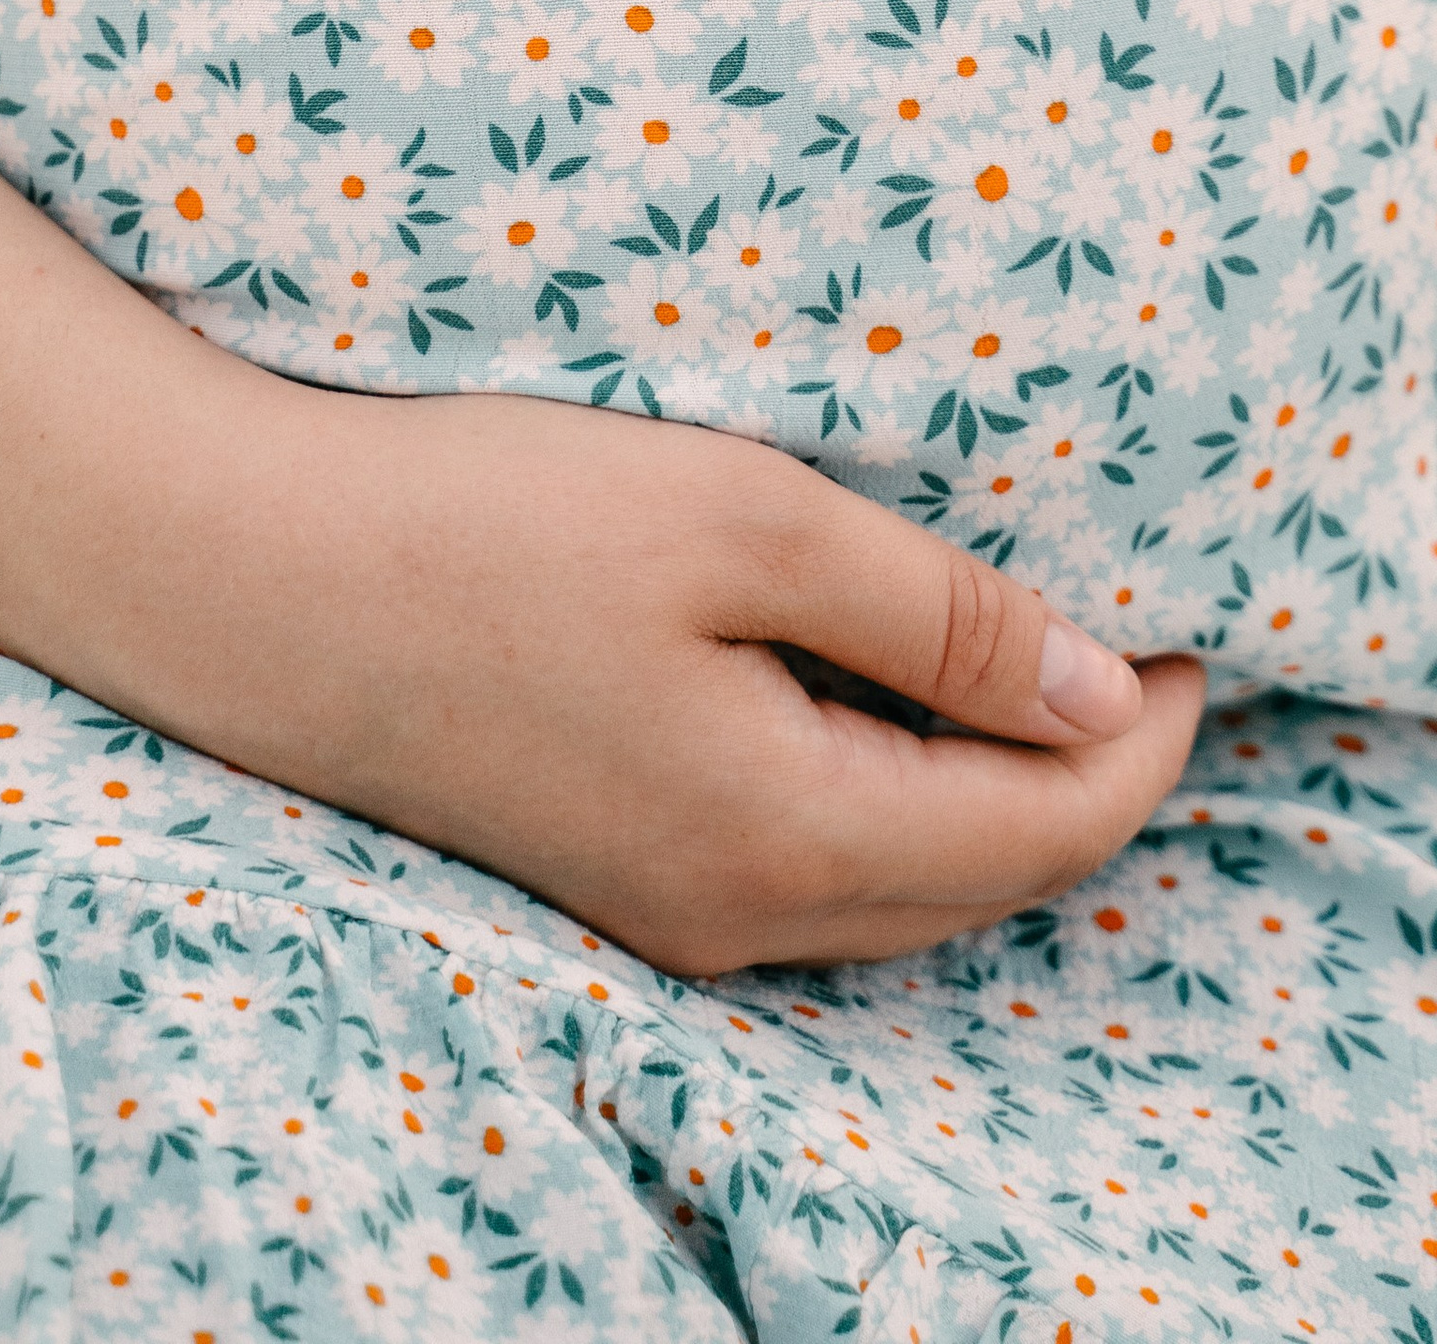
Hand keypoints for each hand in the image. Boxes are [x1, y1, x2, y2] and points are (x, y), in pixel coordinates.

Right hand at [142, 371, 1202, 977]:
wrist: (245, 575)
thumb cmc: (491, 520)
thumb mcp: (741, 521)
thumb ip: (932, 614)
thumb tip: (1095, 690)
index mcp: (787, 837)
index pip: (1051, 832)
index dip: (1147, 736)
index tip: (1191, 618)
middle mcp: (735, 916)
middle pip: (988, 881)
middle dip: (1089, 772)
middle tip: (1135, 628)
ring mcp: (661, 906)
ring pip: (900, 885)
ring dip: (992, 785)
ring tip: (1029, 642)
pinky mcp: (603, 864)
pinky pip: (809, 862)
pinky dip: (892, 787)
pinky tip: (882, 679)